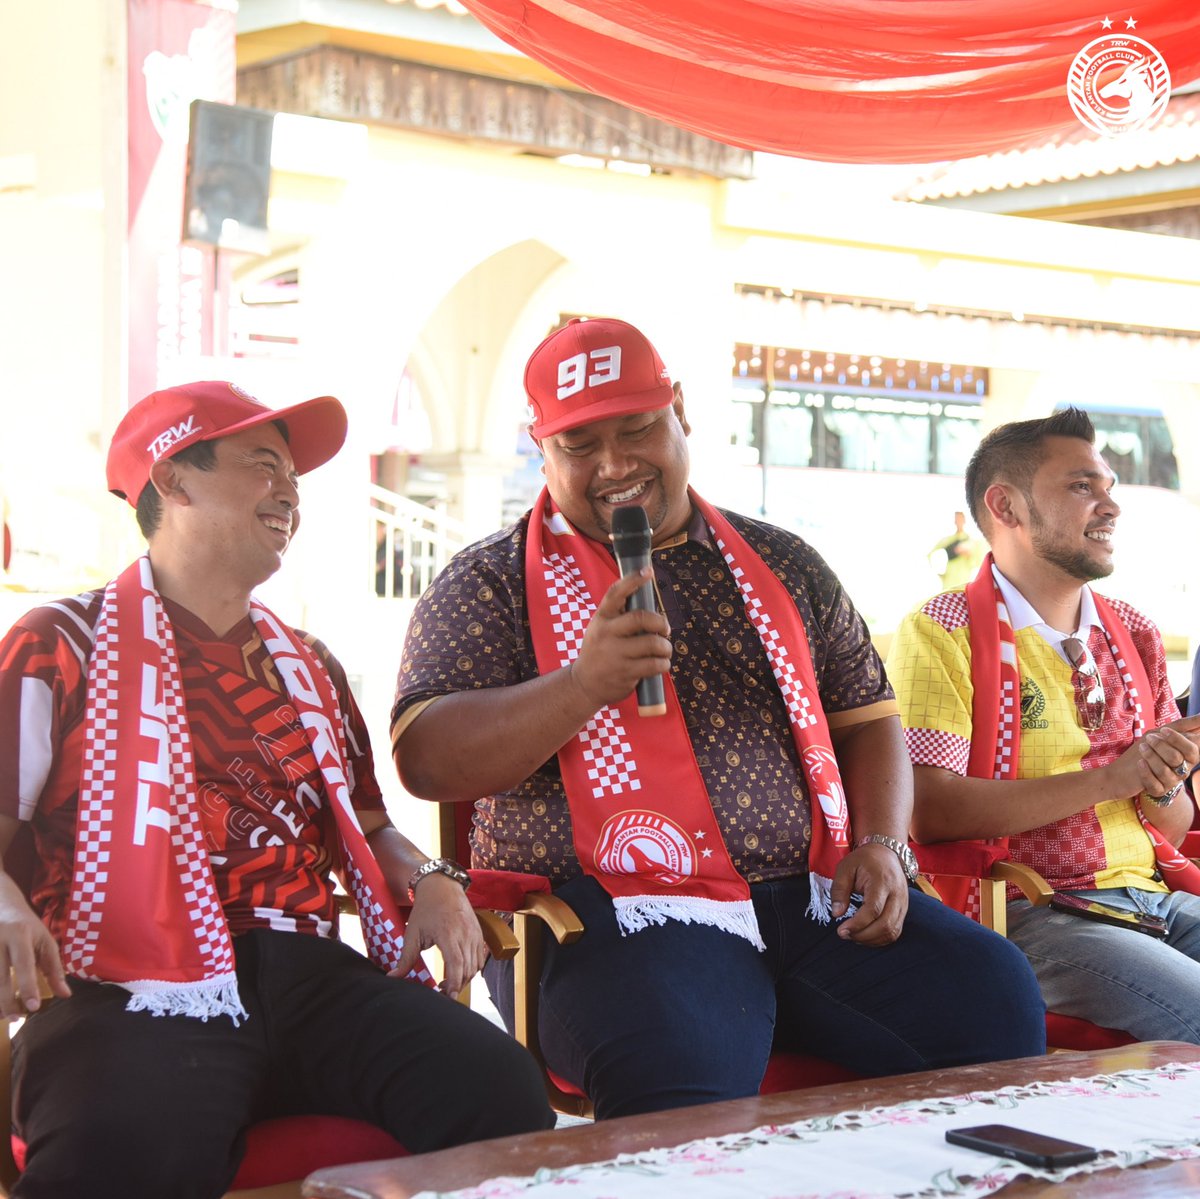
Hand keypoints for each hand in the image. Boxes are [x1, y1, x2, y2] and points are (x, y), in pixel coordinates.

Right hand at [0, 874, 69, 1018]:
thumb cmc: (25, 925)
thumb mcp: (44, 939)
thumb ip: (53, 967)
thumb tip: (65, 995)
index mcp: (19, 933)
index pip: (24, 963)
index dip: (28, 985)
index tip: (33, 1007)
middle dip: (6, 1001)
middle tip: (15, 1019)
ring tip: (3, 1016)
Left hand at [389, 872, 485, 1000]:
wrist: (442, 886)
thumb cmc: (426, 908)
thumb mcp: (413, 933)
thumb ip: (405, 958)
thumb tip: (392, 978)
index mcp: (449, 934)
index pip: (457, 965)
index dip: (454, 984)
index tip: (447, 998)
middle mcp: (466, 935)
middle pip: (468, 970)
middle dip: (457, 986)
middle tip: (442, 993)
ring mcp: (475, 934)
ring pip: (476, 966)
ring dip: (464, 979)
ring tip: (447, 982)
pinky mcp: (479, 934)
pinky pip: (480, 958)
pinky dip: (471, 969)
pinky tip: (458, 970)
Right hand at [568, 569, 671, 710]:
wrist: (584, 685)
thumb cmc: (600, 652)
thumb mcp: (600, 629)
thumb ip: (619, 617)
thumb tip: (649, 601)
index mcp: (601, 619)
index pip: (615, 593)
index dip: (633, 580)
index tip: (647, 571)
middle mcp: (606, 634)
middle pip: (641, 618)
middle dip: (661, 622)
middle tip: (665, 630)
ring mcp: (615, 654)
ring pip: (653, 643)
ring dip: (666, 647)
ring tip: (664, 650)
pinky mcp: (625, 673)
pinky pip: (654, 664)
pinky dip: (664, 663)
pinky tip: (661, 664)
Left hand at [829, 844, 908, 946]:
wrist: (886, 852)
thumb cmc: (863, 860)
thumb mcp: (845, 868)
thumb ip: (839, 890)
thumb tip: (836, 914)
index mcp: (882, 881)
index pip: (873, 910)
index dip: (857, 924)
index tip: (841, 930)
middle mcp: (897, 894)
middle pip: (885, 925)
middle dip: (863, 935)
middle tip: (844, 934)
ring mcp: (903, 904)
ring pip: (892, 932)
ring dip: (871, 940)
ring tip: (853, 936)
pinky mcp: (904, 911)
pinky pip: (895, 932)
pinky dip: (880, 939)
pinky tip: (865, 936)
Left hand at [1113, 714, 1199, 800]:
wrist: (1122, 769)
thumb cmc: (1147, 747)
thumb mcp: (1163, 732)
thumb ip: (1184, 725)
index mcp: (1188, 757)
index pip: (1192, 750)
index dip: (1177, 739)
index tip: (1163, 730)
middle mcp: (1182, 771)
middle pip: (1176, 758)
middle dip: (1160, 745)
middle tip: (1148, 739)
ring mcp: (1171, 782)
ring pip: (1165, 771)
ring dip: (1150, 756)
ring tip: (1142, 748)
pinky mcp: (1158, 791)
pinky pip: (1155, 784)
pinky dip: (1145, 772)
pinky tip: (1140, 763)